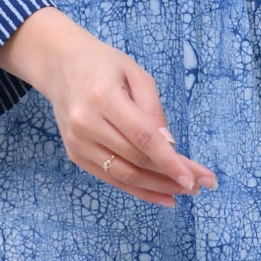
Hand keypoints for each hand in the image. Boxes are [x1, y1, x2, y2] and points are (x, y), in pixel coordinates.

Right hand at [0, 7, 216, 204]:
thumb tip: (170, 146)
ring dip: (158, 188)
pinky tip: (161, 195)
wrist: (60, 67)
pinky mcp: (76, 155)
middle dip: (171, 176)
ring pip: (124, 176)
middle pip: (136, 159)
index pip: (142, 137)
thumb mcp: (136, 74)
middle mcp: (86, 123)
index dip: (169, 161)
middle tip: (200, 184)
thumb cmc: (104, 65)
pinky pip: (111, 179)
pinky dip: (138, 190)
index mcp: (102, 97)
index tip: (194, 178)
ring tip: (185, 192)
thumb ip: (154, 109)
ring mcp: (78, 143)